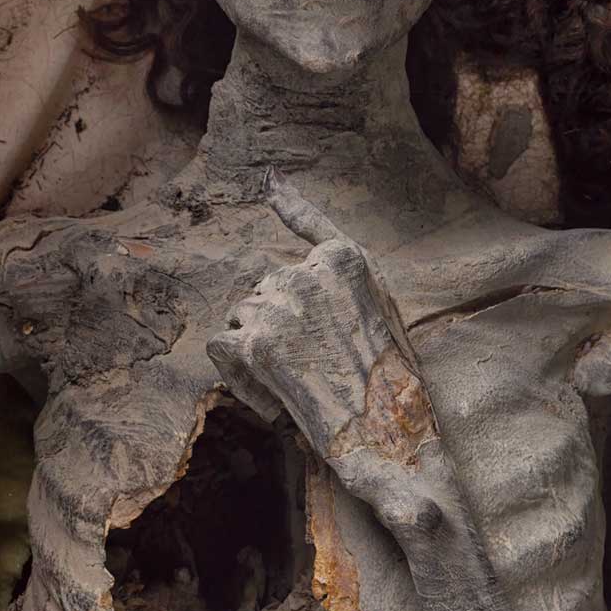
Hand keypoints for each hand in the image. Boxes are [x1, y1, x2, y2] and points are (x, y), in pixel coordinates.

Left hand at [207, 169, 425, 473]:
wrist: (386, 430)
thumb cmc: (388, 374)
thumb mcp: (381, 303)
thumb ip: (340, 270)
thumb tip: (294, 229)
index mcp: (345, 257)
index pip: (308, 220)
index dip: (288, 201)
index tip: (270, 180)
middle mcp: (306, 272)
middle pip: (268, 287)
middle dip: (278, 319)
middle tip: (312, 365)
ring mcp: (278, 306)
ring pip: (242, 316)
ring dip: (257, 346)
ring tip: (296, 382)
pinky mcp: (254, 346)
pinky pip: (222, 346)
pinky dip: (237, 372)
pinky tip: (269, 396)